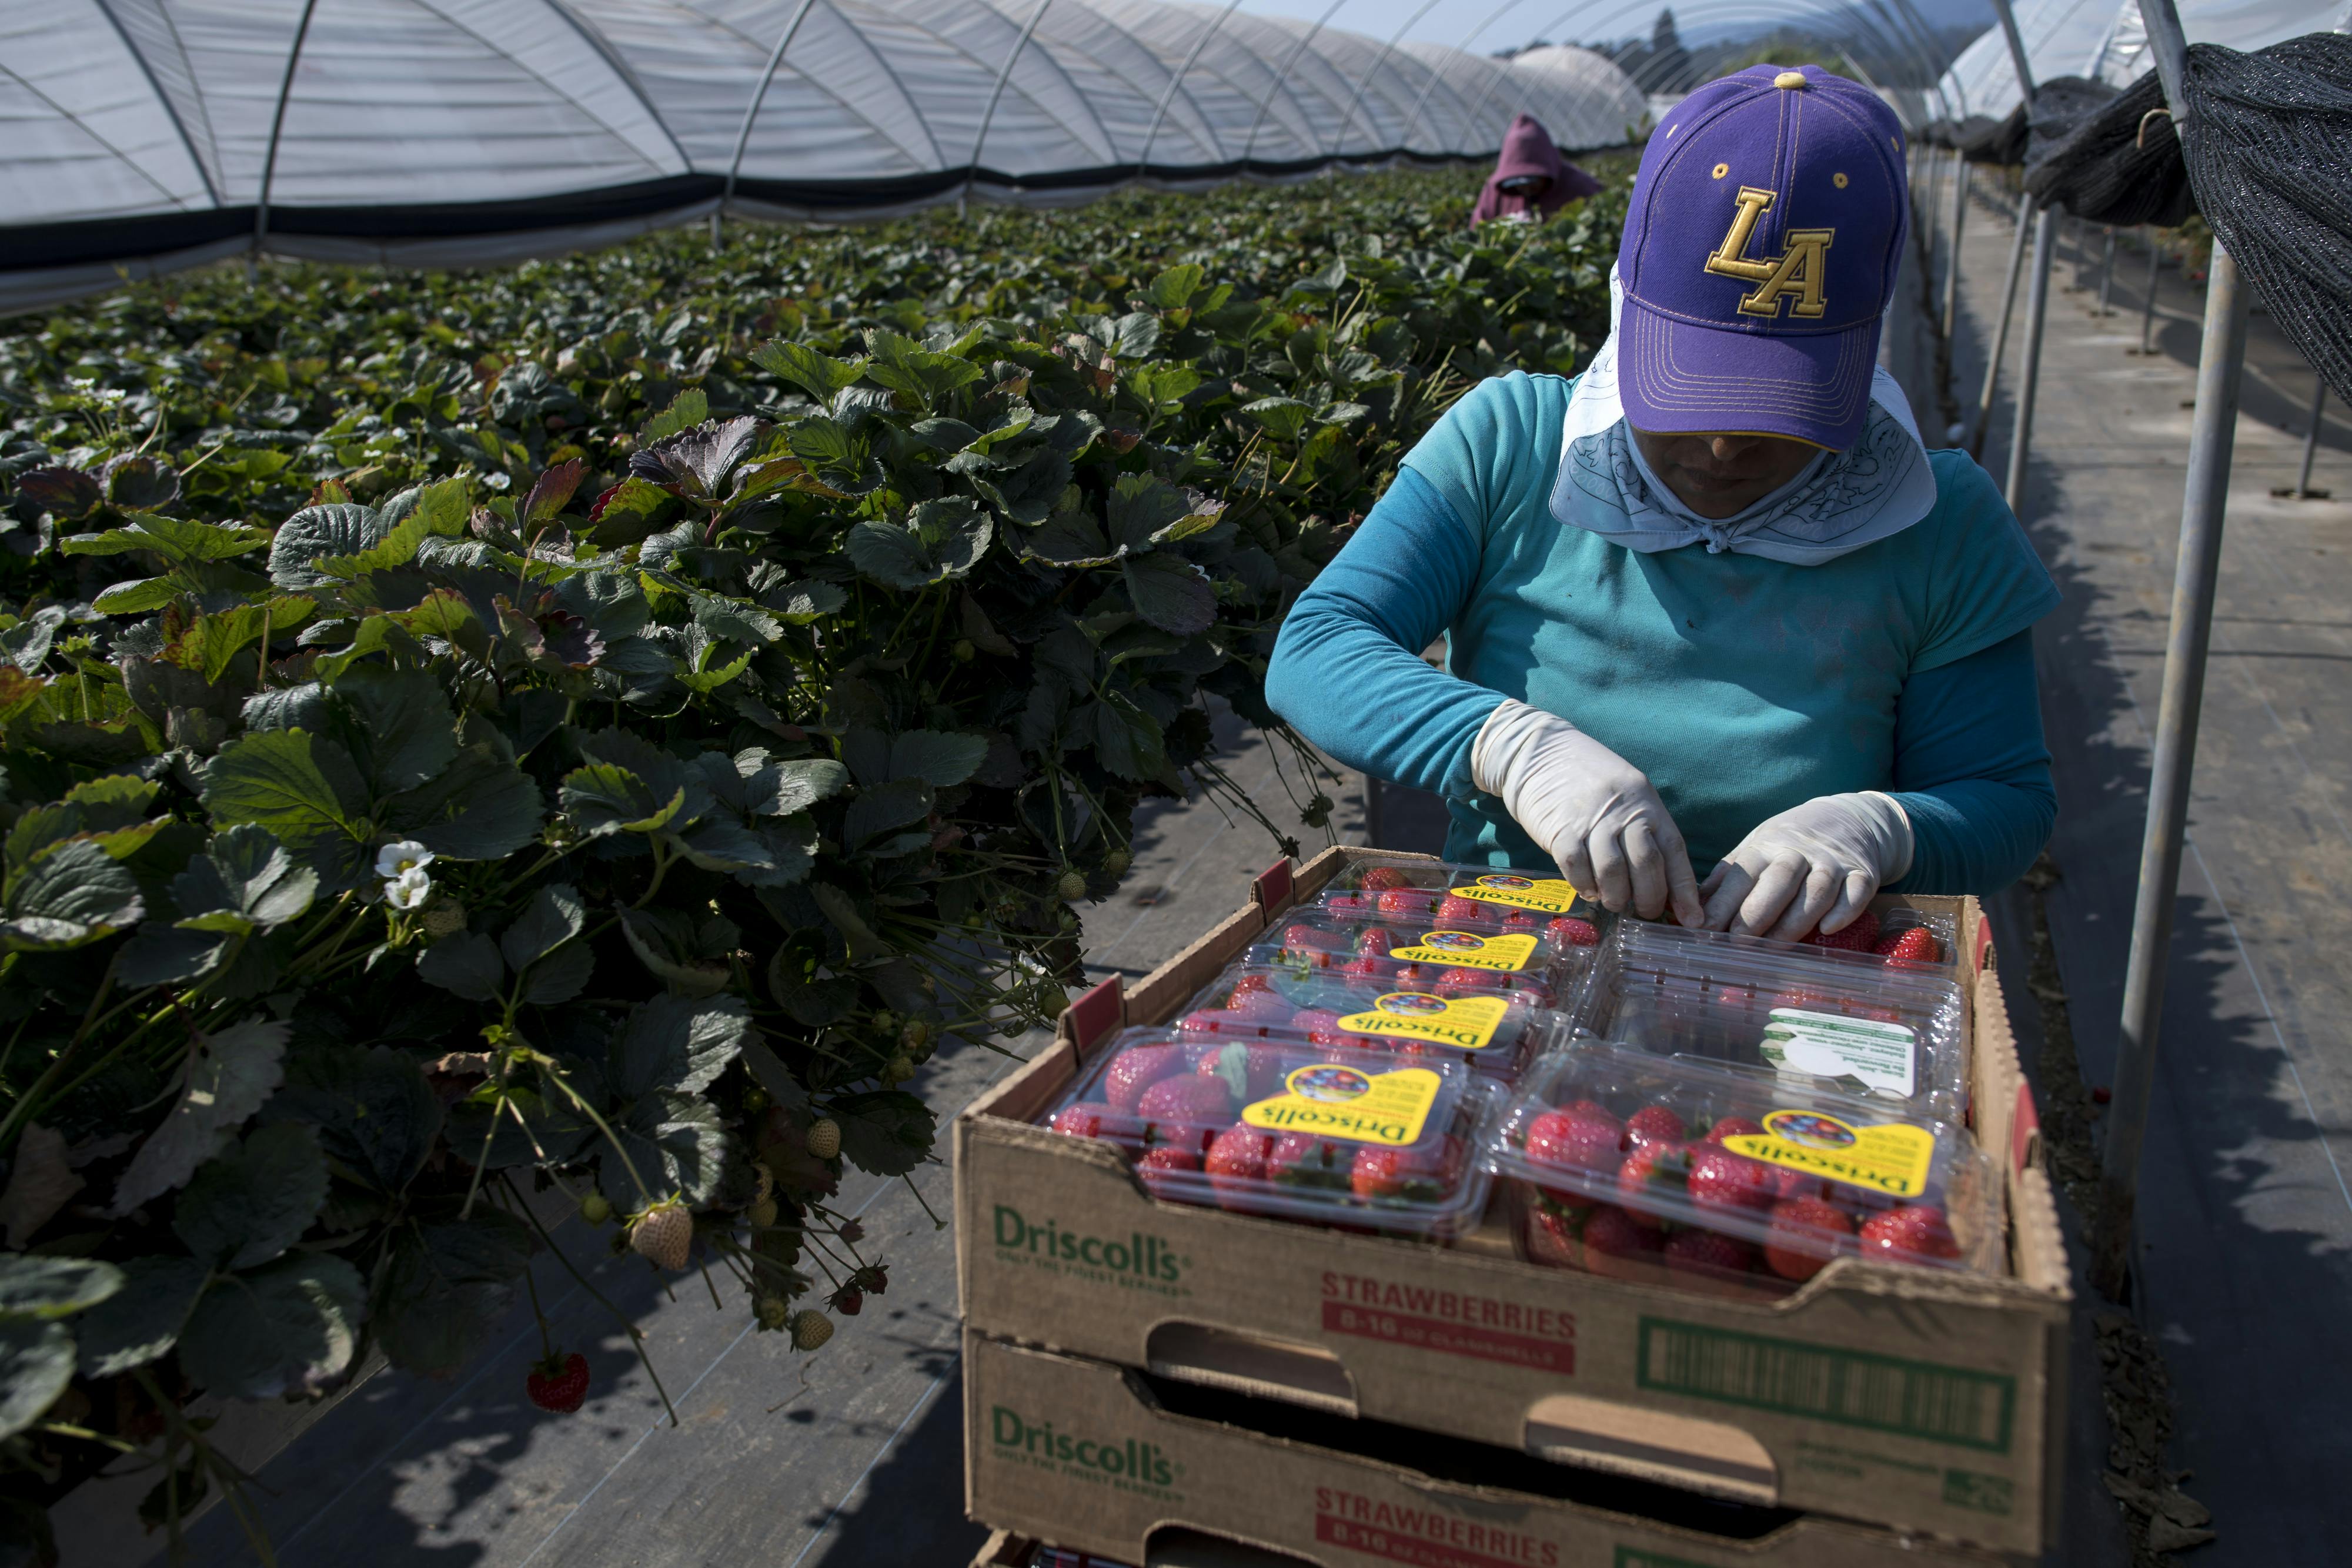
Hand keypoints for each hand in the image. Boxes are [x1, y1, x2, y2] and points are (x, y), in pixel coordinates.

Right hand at [1471, 700, 1701, 922]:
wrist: (1539, 751)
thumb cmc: (1587, 778)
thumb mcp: (1627, 794)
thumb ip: (1643, 829)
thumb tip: (1661, 879)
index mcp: (1646, 803)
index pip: (1673, 851)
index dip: (1684, 889)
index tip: (1692, 919)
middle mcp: (1623, 811)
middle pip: (1646, 864)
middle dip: (1650, 899)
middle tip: (1646, 913)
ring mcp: (1591, 820)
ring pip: (1613, 871)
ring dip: (1617, 897)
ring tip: (1615, 903)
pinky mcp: (1560, 829)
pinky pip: (1577, 867)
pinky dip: (1585, 886)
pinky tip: (1588, 890)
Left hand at [1699, 792, 1913, 938]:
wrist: (1848, 818)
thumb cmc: (1789, 844)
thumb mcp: (1754, 850)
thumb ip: (1726, 879)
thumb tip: (1690, 908)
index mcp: (1766, 847)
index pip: (1742, 874)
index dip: (1724, 903)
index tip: (1706, 930)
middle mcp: (1800, 852)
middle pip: (1779, 880)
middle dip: (1757, 913)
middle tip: (1738, 942)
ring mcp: (1833, 863)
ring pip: (1817, 890)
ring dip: (1795, 920)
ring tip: (1775, 947)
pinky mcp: (1863, 873)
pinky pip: (1857, 892)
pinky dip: (1844, 911)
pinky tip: (1827, 929)